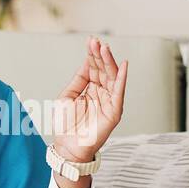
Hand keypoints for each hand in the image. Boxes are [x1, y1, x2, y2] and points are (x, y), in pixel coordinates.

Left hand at [50, 37, 127, 161]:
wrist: (67, 146)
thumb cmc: (66, 125)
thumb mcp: (67, 96)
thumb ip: (78, 80)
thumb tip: (87, 62)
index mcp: (89, 89)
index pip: (93, 68)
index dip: (92, 55)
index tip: (91, 41)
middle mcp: (101, 93)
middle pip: (103, 70)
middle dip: (100, 55)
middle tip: (97, 42)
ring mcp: (108, 102)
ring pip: (112, 77)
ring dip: (109, 62)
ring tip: (105, 48)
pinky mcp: (114, 111)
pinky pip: (119, 92)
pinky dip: (121, 79)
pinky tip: (122, 66)